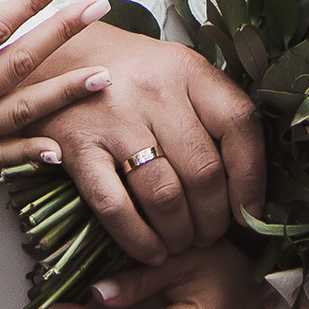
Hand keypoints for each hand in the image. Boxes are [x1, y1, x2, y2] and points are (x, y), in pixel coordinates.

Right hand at [50, 25, 262, 264]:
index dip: (250, 178)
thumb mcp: (176, 74)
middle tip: (209, 234)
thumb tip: (248, 186)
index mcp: (186, 70)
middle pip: (202, 172)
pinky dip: (139, 240)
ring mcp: (114, 119)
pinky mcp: (79, 147)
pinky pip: (116, 208)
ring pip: (165, 196)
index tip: (249, 211)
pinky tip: (151, 252)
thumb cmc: (131, 75)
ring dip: (180, 235)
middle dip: (213, 219)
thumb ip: (211, 114)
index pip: (238, 124)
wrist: (58, 57)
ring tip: (181, 243)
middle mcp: (154, 90)